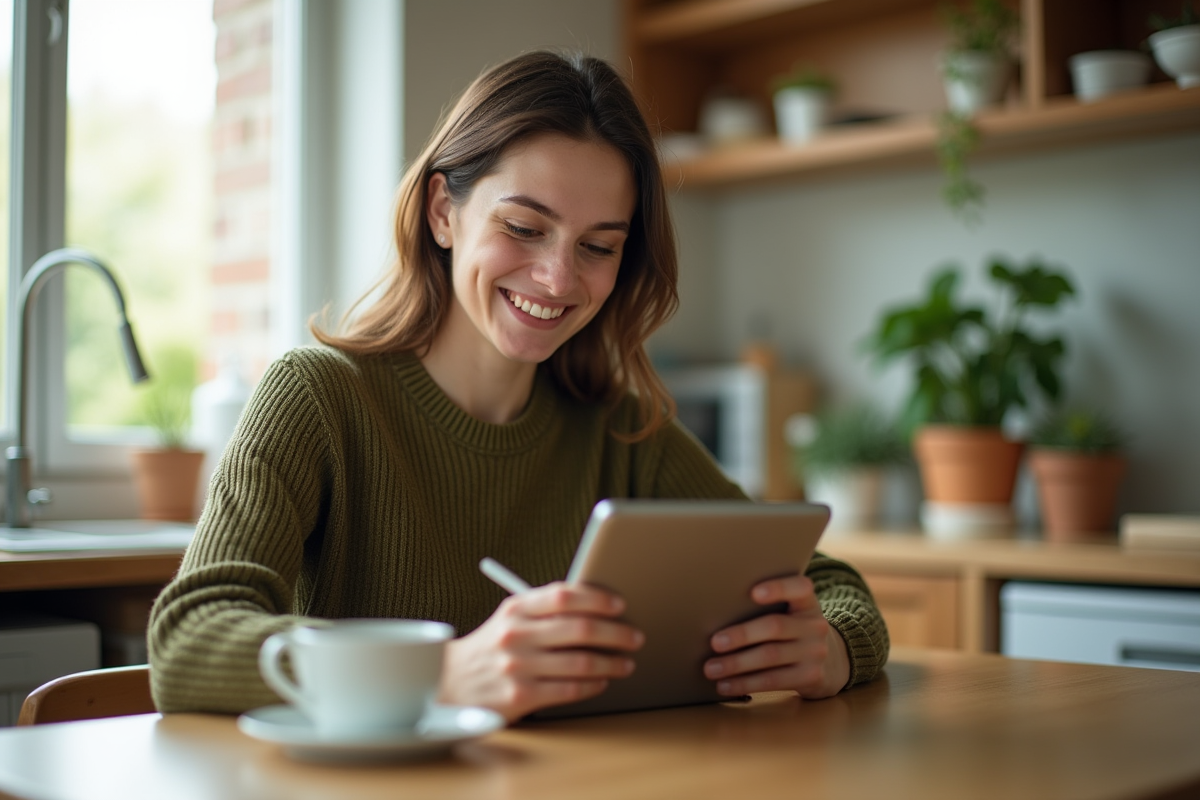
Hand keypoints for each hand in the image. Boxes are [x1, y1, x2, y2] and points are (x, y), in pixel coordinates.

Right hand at [438, 582, 643, 721]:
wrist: (449, 683)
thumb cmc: (493, 647)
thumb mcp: (510, 619)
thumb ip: (546, 610)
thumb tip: (598, 607)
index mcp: (516, 608)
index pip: (564, 595)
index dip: (598, 598)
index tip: (620, 605)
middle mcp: (516, 635)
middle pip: (581, 629)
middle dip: (616, 633)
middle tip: (634, 637)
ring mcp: (518, 667)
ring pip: (581, 662)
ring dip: (612, 663)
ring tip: (625, 662)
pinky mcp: (520, 697)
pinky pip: (570, 689)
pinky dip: (593, 685)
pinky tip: (602, 681)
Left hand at [703, 574, 848, 699]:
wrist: (831, 662)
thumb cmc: (793, 631)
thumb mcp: (792, 613)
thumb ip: (766, 608)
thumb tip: (715, 613)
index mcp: (806, 602)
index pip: (799, 587)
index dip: (778, 588)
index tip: (753, 592)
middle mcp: (815, 625)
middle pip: (775, 627)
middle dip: (742, 635)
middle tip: (715, 642)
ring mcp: (815, 652)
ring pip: (770, 656)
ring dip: (736, 664)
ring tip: (711, 668)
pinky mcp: (811, 676)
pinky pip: (773, 680)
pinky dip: (745, 683)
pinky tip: (725, 685)